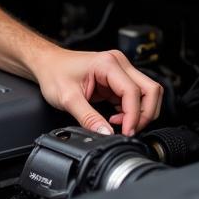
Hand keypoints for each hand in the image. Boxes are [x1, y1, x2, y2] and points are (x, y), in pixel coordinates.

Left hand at [31, 48, 163, 135]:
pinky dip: (131, 111)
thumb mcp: (68, 99)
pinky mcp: (118, 80)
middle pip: (150, 90)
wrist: (47, 64)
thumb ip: (88, 118)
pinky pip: (135, 97)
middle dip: (144, 114)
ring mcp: (120, 71)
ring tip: (120, 124)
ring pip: (146, 94)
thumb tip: (106, 134)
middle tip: (129, 130)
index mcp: (108, 64)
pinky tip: (116, 118)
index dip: (134, 115)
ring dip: (139, 113)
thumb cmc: (54, 73)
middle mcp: (119, 64)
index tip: (126, 132)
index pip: (134, 92)